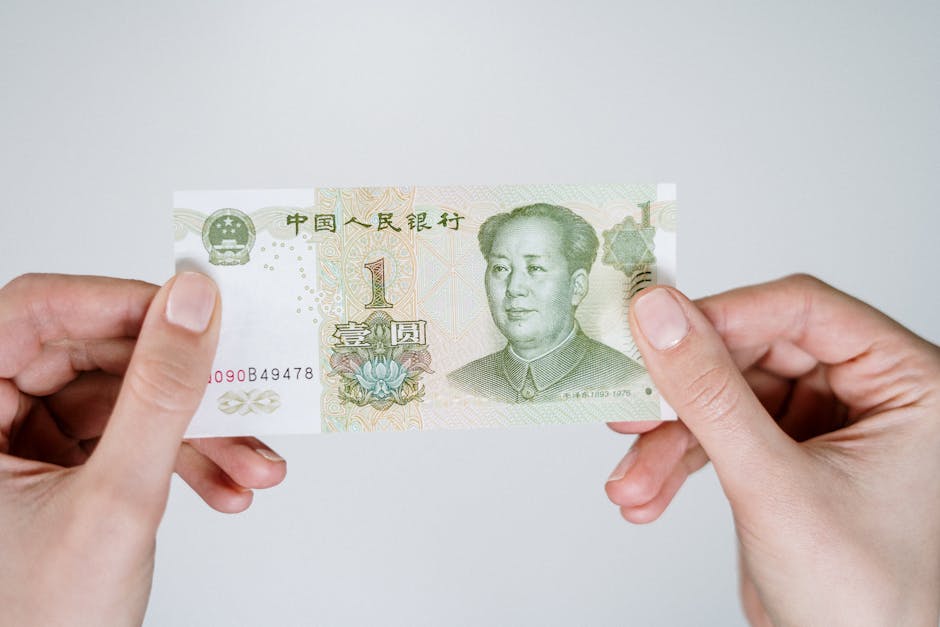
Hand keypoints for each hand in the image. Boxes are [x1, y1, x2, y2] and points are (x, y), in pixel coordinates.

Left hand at [0, 273, 286, 625]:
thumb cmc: (41, 618)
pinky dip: (186, 460)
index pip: (35, 312)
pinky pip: (134, 438)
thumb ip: (160, 395)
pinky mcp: (67, 466)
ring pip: (128, 399)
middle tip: (243, 388)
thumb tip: (193, 305)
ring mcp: (30, 442)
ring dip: (200, 432)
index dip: (117, 303)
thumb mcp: (115, 497)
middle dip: (182, 384)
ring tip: (253, 463)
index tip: (194, 309)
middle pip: (97, 354)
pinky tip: (229, 486)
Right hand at [605, 275, 939, 625]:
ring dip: (669, 441)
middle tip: (628, 407)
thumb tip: (659, 317)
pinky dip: (676, 463)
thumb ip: (711, 394)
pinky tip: (646, 494)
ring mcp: (821, 424)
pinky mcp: (782, 455)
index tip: (654, 325)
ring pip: (724, 399)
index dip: (724, 315)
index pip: (802, 311)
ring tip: (632, 482)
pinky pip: (718, 435)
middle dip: (682, 397)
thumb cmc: (864, 598)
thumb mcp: (775, 485)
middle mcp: (865, 394)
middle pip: (750, 354)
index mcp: (904, 382)